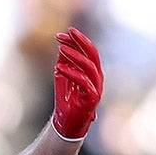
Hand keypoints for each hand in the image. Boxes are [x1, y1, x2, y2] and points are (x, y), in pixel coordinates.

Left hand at [51, 27, 102, 141]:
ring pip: (89, 66)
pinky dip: (71, 73)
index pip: (87, 51)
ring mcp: (96, 87)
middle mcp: (97, 77)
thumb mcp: (63, 75)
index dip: (76, 40)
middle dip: (81, 41)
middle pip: (92, 54)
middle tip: (68, 32)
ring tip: (61, 48)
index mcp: (92, 70)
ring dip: (75, 55)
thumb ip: (64, 60)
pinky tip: (58, 68)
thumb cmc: (65, 99)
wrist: (66, 123)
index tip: (61, 34)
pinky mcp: (92, 97)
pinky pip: (83, 81)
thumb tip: (62, 43)